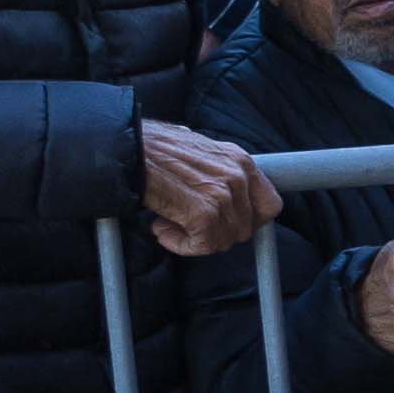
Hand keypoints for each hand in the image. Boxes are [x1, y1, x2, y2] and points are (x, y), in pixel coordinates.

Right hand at [138, 122, 277, 258]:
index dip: (250, 222)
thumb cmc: (152, 149)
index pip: (270, 205)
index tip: (225, 224)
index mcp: (240, 160)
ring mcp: (223, 195)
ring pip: (223, 240)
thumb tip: (227, 193)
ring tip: (168, 221)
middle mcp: (237, 176)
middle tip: (187, 223)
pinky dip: (180, 244)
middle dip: (216, 233)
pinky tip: (161, 228)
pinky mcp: (203, 213)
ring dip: (194, 238)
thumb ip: (218, 170)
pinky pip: (203, 245)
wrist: (123, 147)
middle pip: (244, 229)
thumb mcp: (198, 150)